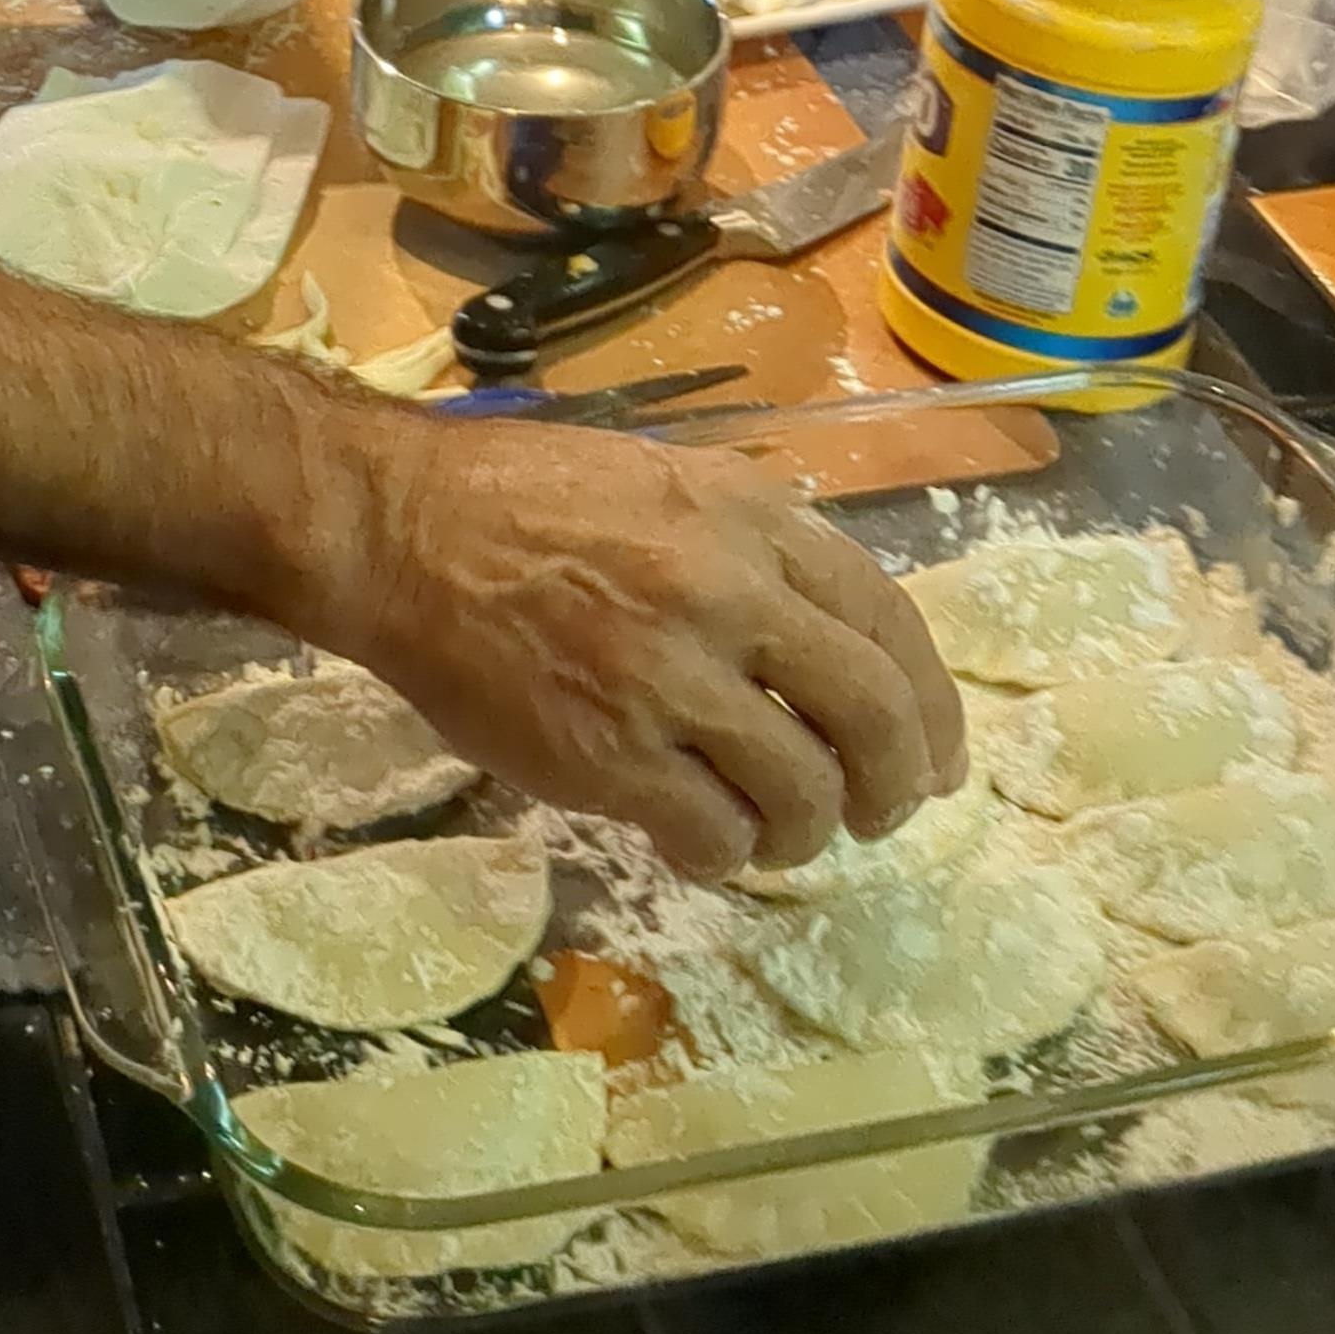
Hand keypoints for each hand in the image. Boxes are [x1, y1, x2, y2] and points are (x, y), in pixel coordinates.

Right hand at [316, 410, 967, 879]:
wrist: (399, 529)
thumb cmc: (519, 495)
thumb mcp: (662, 479)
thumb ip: (749, 541)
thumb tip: (826, 629)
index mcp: (749, 516)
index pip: (886, 620)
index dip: (930, 702)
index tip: (935, 752)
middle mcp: (729, 594)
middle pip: (874, 716)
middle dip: (897, 785)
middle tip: (880, 815)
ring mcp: (672, 679)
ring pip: (805, 793)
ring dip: (806, 831)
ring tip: (775, 834)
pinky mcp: (612, 757)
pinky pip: (715, 835)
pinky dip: (722, 854)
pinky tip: (696, 843)